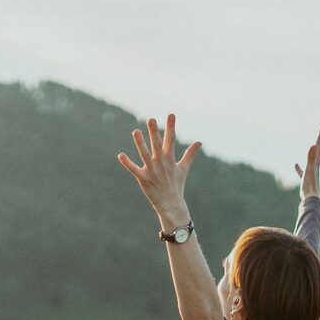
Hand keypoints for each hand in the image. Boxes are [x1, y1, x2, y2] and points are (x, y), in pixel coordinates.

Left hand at [117, 113, 199, 227]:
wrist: (171, 204)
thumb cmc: (176, 185)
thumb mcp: (183, 168)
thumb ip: (190, 154)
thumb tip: (199, 142)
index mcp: (170, 159)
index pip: (170, 140)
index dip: (171, 127)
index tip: (171, 114)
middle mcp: (161, 163)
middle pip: (157, 145)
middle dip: (154, 132)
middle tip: (151, 119)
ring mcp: (152, 171)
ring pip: (145, 154)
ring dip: (140, 143)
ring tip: (135, 131)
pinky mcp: (143, 179)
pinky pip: (134, 170)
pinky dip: (127, 163)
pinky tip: (120, 155)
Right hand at [293, 125, 319, 197]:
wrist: (311, 198)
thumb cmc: (310, 184)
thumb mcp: (310, 168)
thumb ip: (311, 156)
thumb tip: (313, 145)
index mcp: (316, 161)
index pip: (319, 146)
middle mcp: (315, 165)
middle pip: (319, 150)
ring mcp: (311, 171)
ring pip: (313, 159)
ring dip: (314, 151)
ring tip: (315, 145)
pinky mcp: (306, 178)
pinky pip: (302, 170)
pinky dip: (299, 167)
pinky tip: (295, 165)